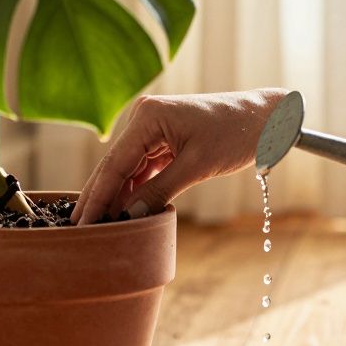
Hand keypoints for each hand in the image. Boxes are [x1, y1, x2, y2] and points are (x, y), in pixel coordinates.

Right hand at [72, 89, 288, 223]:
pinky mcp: (164, 139)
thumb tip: (128, 216)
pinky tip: (124, 211)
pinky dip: (136, 189)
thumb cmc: (236, 134)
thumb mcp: (197, 167)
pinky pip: (143, 168)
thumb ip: (158, 192)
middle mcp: (144, 117)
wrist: (266, 119)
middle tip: (79, 229)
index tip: (83, 222)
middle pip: (115, 165)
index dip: (97, 196)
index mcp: (148, 116)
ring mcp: (153, 128)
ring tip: (101, 225)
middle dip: (100, 197)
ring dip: (117, 196)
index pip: (114, 163)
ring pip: (127, 169)